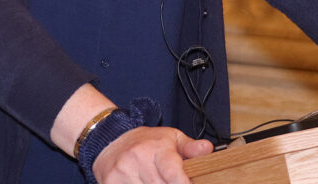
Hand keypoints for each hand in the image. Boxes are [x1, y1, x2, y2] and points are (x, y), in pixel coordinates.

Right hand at [92, 125, 213, 183]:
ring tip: (158, 180)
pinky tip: (144, 183)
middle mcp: (137, 159)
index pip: (173, 173)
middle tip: (171, 180)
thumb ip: (190, 147)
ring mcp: (122, 173)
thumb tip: (207, 149)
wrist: (111, 140)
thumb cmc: (146, 142)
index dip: (183, 183)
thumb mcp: (170, 138)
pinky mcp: (110, 183)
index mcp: (156, 148)